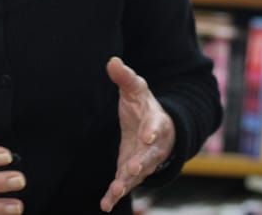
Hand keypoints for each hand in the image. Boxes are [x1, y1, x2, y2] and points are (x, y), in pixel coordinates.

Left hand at [100, 57, 175, 212]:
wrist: (155, 128)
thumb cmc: (144, 107)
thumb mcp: (136, 89)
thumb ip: (125, 77)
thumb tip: (111, 61)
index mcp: (156, 122)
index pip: (155, 126)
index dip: (152, 131)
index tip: (147, 136)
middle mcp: (153, 146)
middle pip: (149, 156)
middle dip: (142, 163)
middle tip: (134, 169)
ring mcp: (144, 161)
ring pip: (138, 175)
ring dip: (127, 183)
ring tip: (116, 192)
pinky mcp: (132, 172)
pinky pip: (125, 184)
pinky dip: (115, 195)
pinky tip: (105, 205)